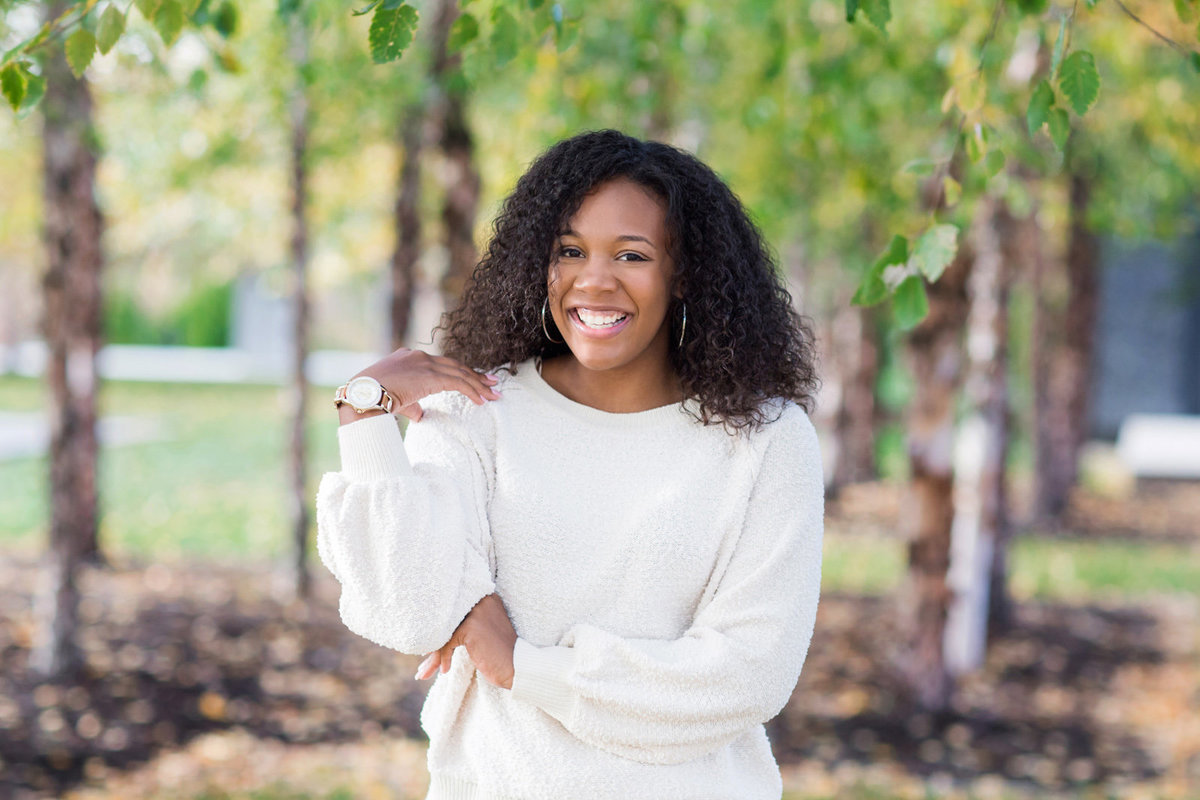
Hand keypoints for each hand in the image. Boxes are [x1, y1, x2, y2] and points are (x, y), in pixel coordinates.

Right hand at [340, 348, 500, 423]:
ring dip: (478, 385)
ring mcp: (424, 364)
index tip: (473, 380)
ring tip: (493, 395)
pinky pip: (458, 382)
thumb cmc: (373, 399)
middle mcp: (418, 357)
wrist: (363, 396)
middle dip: (475, 375)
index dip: (458, 372)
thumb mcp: (395, 399)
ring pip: (459, 373)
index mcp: (409, 358)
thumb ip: (412, 404)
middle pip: (454, 365)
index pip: (440, 364)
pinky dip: (472, 391)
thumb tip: (421, 415)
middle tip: (492, 383)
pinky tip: (481, 400)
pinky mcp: (430, 375)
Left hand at [414, 593, 517, 689]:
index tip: (428, 650)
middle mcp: (481, 599)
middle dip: (432, 646)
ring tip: (424, 673)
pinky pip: (447, 642)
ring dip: (433, 656)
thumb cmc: (499, 654)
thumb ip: (462, 628)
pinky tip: (445, 670)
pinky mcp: (471, 627)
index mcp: (485, 597)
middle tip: (423, 666)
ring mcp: (476, 612)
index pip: (452, 608)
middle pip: (446, 621)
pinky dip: (443, 658)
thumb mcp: (480, 636)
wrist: (519, 667)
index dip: (438, 628)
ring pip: (444, 633)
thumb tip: (429, 639)